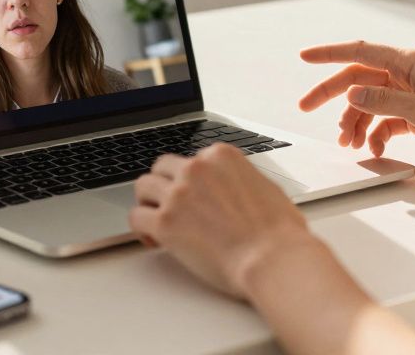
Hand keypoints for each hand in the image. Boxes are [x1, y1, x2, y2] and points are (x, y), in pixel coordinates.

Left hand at [128, 143, 316, 298]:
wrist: (272, 259)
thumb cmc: (278, 232)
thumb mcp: (266, 188)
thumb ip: (240, 181)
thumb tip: (235, 190)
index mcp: (220, 156)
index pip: (191, 159)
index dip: (189, 180)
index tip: (191, 196)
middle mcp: (196, 169)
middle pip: (161, 167)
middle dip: (164, 185)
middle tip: (169, 204)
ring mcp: (178, 194)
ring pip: (143, 187)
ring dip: (148, 203)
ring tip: (157, 220)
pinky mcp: (165, 222)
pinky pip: (136, 217)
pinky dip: (142, 229)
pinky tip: (153, 240)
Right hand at [297, 40, 414, 168]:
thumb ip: (382, 100)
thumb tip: (351, 91)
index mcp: (409, 62)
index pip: (359, 52)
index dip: (328, 54)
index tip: (304, 57)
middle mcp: (408, 74)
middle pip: (358, 78)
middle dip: (331, 94)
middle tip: (305, 107)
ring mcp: (412, 94)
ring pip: (369, 102)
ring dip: (354, 121)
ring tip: (348, 143)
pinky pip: (385, 120)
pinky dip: (375, 133)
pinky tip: (373, 148)